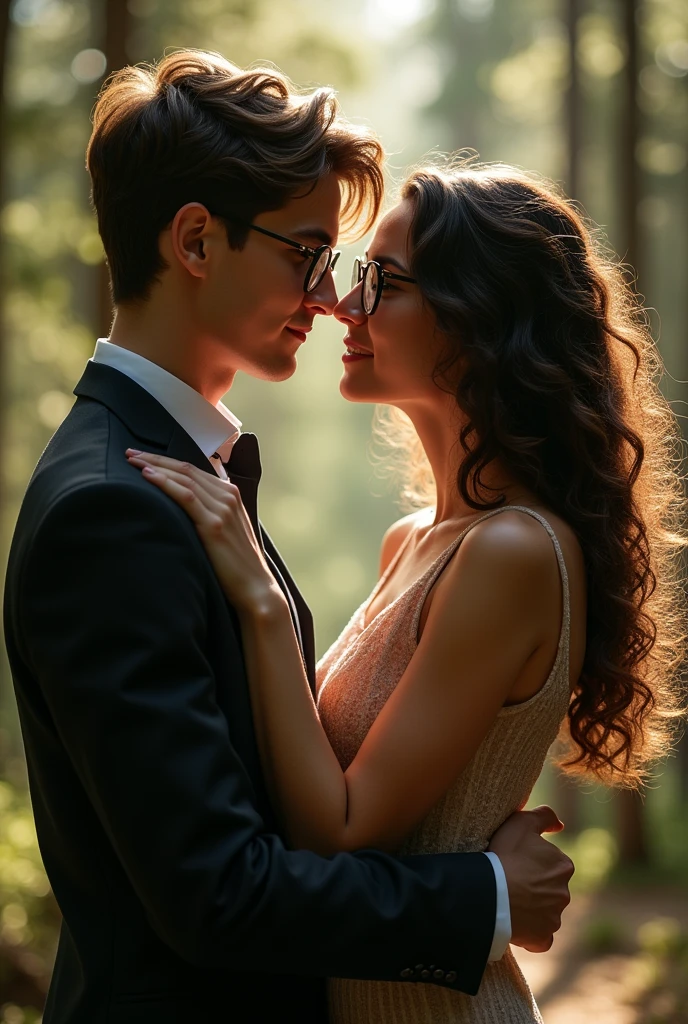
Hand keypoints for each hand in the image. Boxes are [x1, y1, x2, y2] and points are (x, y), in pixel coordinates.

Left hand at [125, 450, 280, 614]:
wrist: (256, 588)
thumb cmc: (237, 564)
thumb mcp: (226, 530)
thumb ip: (210, 513)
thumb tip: (183, 510)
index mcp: (231, 494)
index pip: (193, 469)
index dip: (165, 461)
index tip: (142, 457)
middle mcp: (228, 496)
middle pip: (185, 469)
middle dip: (155, 458)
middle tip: (130, 453)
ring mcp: (222, 509)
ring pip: (183, 478)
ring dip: (155, 466)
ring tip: (132, 461)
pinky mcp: (214, 524)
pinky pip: (186, 496)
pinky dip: (165, 483)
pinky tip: (148, 476)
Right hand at [488, 805, 573, 952]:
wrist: (491, 892)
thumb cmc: (505, 855)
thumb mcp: (521, 823)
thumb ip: (544, 816)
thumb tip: (560, 825)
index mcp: (563, 866)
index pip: (551, 863)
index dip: (532, 861)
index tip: (515, 862)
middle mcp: (564, 893)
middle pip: (549, 888)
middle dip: (535, 886)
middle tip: (510, 881)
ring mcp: (554, 917)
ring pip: (545, 912)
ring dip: (532, 908)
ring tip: (508, 901)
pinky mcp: (543, 938)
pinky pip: (541, 938)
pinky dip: (532, 934)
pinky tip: (518, 926)